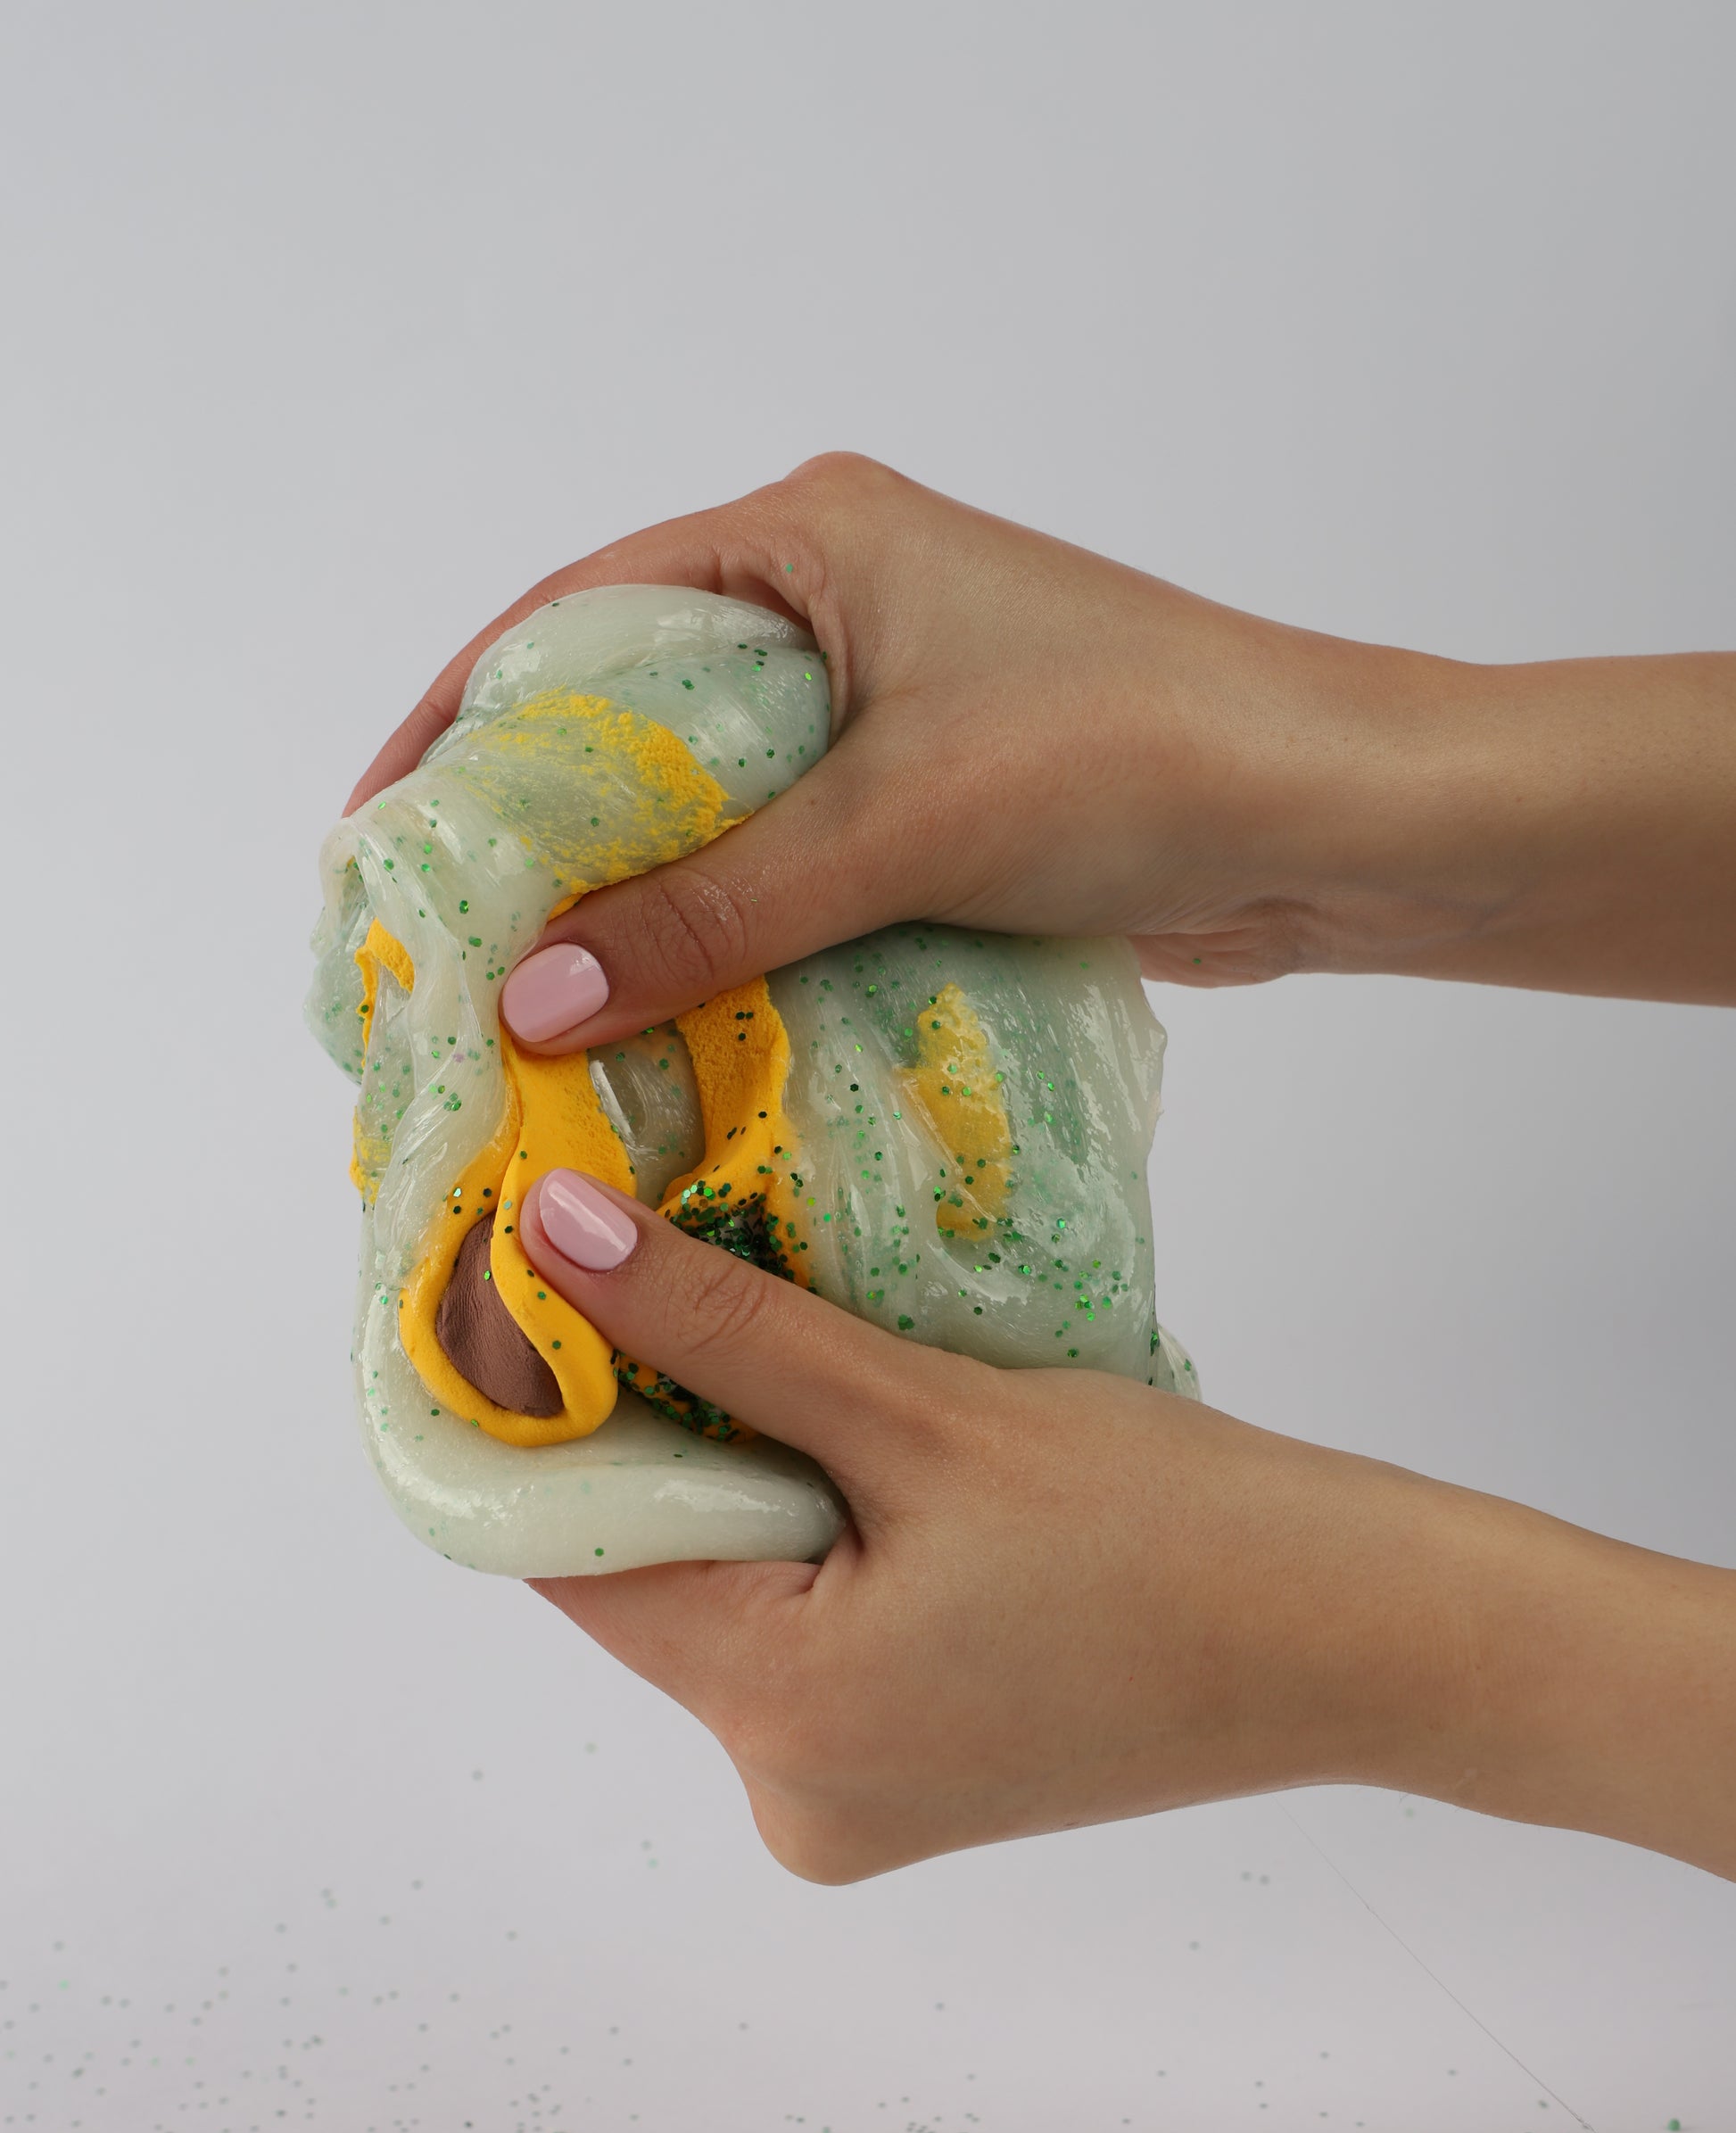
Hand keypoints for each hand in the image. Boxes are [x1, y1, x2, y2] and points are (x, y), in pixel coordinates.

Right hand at [350, 456, 1735, 1043]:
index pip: (577, 618)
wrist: (1340, 822)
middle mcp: (835, 608)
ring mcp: (887, 710)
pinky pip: (789, 871)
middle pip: (632, 721)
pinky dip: (731, 941)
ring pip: (712, 811)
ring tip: (531, 1012)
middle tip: (444, 952)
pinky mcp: (931, 807)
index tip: (378, 840)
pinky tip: (668, 1028)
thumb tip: (529, 998)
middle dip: (538, 836)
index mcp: (807, 538)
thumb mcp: (899, 823)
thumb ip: (713, 906)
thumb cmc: (1141, 757)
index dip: (460, 726)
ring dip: (636, 905)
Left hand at [517, 1169, 1735, 1883]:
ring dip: (728, 1464)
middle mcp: (791, 1791)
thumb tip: (549, 1240)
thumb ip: (727, 1328)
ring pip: (727, 1599)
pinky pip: (803, 1635)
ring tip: (745, 1316)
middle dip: (635, 1418)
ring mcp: (854, 1798)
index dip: (526, 1401)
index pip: (566, 1547)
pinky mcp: (912, 1775)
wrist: (1366, 1641)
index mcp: (782, 1720)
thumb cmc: (1181, 1530)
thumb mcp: (929, 1412)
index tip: (518, 1263)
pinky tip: (845, 1426)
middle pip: (646, 1576)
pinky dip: (804, 1529)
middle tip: (633, 1252)